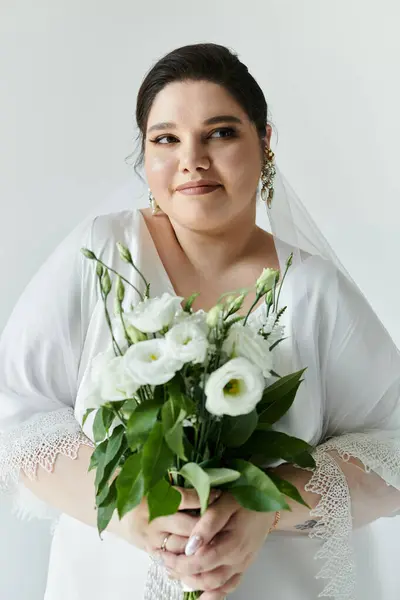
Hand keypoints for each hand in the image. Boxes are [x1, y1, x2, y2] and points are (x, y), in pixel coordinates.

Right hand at [110, 487, 219, 553]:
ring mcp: (152, 537)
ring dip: (201, 542)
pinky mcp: (151, 551)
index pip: (185, 498)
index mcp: (153, 496)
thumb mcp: (155, 481)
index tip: (220, 494)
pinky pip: (174, 557)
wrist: (117, 509)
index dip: (204, 496)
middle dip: (207, 524)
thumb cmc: (141, 491)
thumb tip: (206, 478)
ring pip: (183, 544)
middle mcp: (153, 518)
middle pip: (187, 525)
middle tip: (224, 519)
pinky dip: (189, 555)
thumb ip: (176, 483)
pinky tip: (202, 549)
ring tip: (219, 535)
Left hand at [160, 492, 275, 597]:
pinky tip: (202, 595)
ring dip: (195, 584)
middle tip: (165, 563)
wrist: (270, 501)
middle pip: (207, 578)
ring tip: (176, 573)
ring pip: (217, 586)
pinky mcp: (244, 565)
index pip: (201, 562)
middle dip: (183, 574)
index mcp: (232, 543)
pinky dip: (215, 594)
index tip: (164, 555)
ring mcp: (242, 565)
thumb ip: (208, 523)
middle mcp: (238, 559)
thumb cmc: (246, 497)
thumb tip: (191, 546)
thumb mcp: (225, 502)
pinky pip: (230, 587)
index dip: (180, 563)